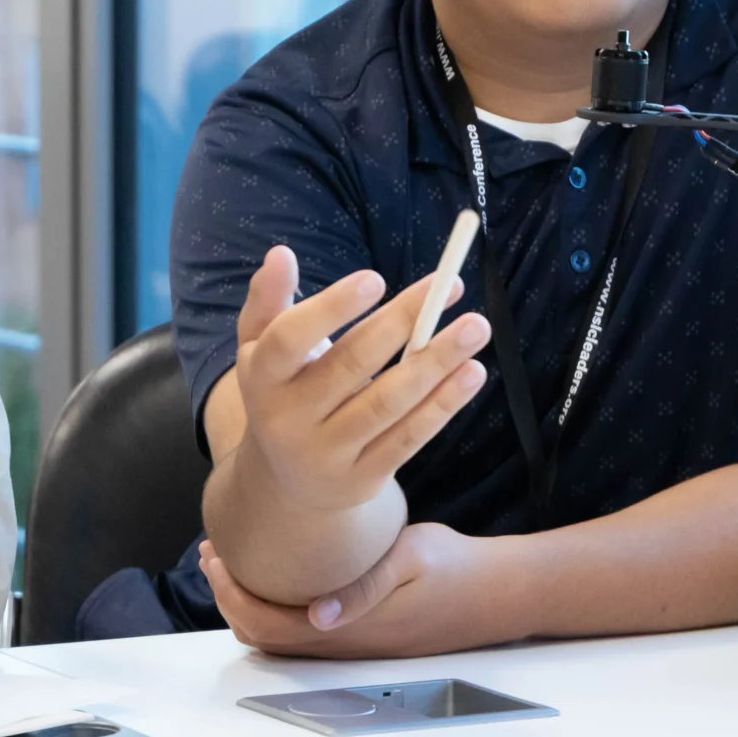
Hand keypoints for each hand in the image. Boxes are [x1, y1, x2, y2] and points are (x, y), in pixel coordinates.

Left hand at [200, 523, 523, 657]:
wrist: (493, 594)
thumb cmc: (452, 569)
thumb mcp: (409, 560)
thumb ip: (362, 587)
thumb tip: (318, 613)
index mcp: (347, 628)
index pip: (267, 625)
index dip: (231, 595)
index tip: (217, 555)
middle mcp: (341, 645)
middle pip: (262, 637)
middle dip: (229, 597)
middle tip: (216, 552)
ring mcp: (350, 644)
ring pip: (279, 638)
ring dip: (250, 602)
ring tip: (237, 560)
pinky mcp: (360, 636)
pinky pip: (301, 632)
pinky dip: (275, 606)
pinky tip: (279, 573)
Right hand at [228, 246, 490, 512]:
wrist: (285, 483)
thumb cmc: (283, 392)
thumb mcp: (262, 349)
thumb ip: (269, 300)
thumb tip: (281, 253)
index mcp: (262, 379)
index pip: (290, 340)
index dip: (332, 308)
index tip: (376, 279)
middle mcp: (288, 420)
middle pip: (351, 365)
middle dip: (404, 322)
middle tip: (450, 286)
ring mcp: (326, 453)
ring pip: (388, 403)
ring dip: (436, 363)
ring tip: (476, 327)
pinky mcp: (362, 479)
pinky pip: (408, 438)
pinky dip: (442, 405)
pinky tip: (471, 373)